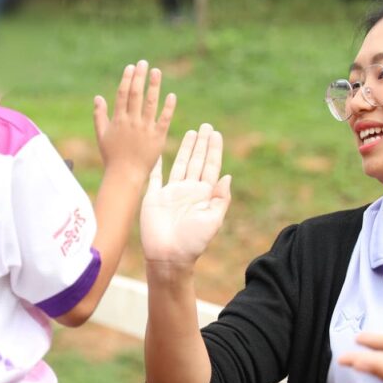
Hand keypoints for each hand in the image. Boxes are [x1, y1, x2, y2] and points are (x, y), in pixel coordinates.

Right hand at [93, 61, 175, 180]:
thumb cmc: (112, 156)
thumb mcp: (101, 135)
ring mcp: (145, 129)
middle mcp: (132, 122)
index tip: (131, 67)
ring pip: (151, 103)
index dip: (127, 79)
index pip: (122, 94)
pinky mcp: (157, 137)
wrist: (125, 175)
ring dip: (154, 86)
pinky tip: (171, 95)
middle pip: (136, 94)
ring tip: (157, 72)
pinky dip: (168, 107)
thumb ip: (99, 115)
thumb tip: (98, 97)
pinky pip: (164, 119)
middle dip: (140, 77)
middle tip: (144, 63)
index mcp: (118, 120)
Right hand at [140, 123, 231, 266]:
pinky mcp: (154, 196)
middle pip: (197, 161)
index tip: (216, 134)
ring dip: (186, 149)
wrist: (168, 257)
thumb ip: (221, 198)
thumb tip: (227, 176)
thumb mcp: (213, 220)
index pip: (210, 166)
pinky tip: (159, 152)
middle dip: (202, 144)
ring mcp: (171, 192)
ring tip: (191, 132)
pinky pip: (155, 176)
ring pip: (180, 164)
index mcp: (204, 195)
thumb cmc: (192, 242)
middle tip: (206, 126)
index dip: (213, 150)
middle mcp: (189, 190)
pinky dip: (157, 164)